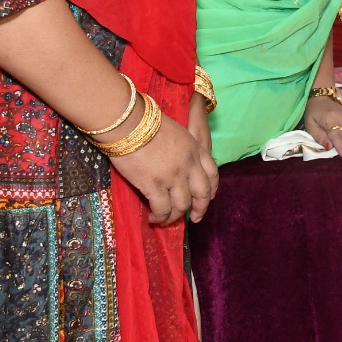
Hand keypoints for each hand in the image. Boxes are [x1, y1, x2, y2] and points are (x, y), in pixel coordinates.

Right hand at [109, 99, 219, 225]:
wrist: (129, 123)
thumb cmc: (147, 121)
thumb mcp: (175, 131)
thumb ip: (182, 147)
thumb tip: (175, 159)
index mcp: (195, 149)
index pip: (212, 173)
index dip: (211, 189)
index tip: (208, 198)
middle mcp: (189, 165)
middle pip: (202, 194)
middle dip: (200, 209)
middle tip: (194, 218)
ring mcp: (173, 176)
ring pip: (181, 205)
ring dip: (174, 217)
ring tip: (165, 220)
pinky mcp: (154, 185)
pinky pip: (162, 209)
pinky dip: (159, 218)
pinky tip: (153, 219)